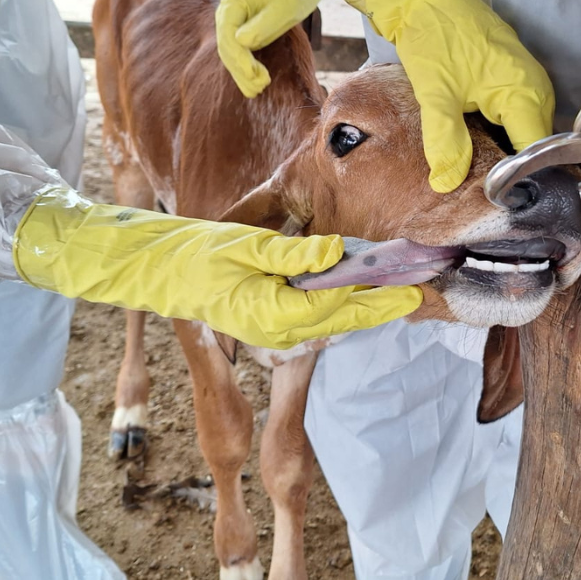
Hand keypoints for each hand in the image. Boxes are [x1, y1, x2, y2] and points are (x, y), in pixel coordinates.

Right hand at [13, 186, 421, 348]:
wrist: (159, 273)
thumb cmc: (195, 254)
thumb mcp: (242, 245)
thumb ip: (290, 253)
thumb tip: (334, 251)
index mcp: (272, 314)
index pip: (339, 305)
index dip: (379, 297)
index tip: (412, 287)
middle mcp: (278, 332)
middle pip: (344, 320)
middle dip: (382, 306)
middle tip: (420, 288)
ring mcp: (275, 334)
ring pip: (333, 324)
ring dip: (366, 308)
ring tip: (400, 290)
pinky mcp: (272, 326)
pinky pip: (317, 322)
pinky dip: (343, 308)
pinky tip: (361, 294)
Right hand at [215, 0, 321, 97]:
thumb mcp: (282, 7)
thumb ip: (262, 24)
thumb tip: (240, 42)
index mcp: (233, 0)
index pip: (228, 34)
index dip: (239, 57)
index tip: (254, 74)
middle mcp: (229, 11)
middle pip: (227, 46)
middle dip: (241, 69)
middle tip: (260, 86)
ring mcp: (235, 21)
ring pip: (232, 52)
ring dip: (243, 73)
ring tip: (258, 90)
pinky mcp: (244, 29)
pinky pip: (240, 52)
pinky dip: (247, 68)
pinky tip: (256, 83)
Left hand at [332, 0, 554, 192]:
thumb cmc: (435, 31)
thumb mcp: (436, 92)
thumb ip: (445, 141)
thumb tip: (447, 184)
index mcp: (525, 92)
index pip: (537, 153)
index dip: (517, 181)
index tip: (492, 201)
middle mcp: (534, 89)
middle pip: (531, 147)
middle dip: (509, 172)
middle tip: (479, 198)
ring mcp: (523, 83)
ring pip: (520, 134)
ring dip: (500, 155)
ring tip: (473, 180)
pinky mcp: (507, 80)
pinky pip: (510, 119)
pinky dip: (492, 136)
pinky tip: (470, 150)